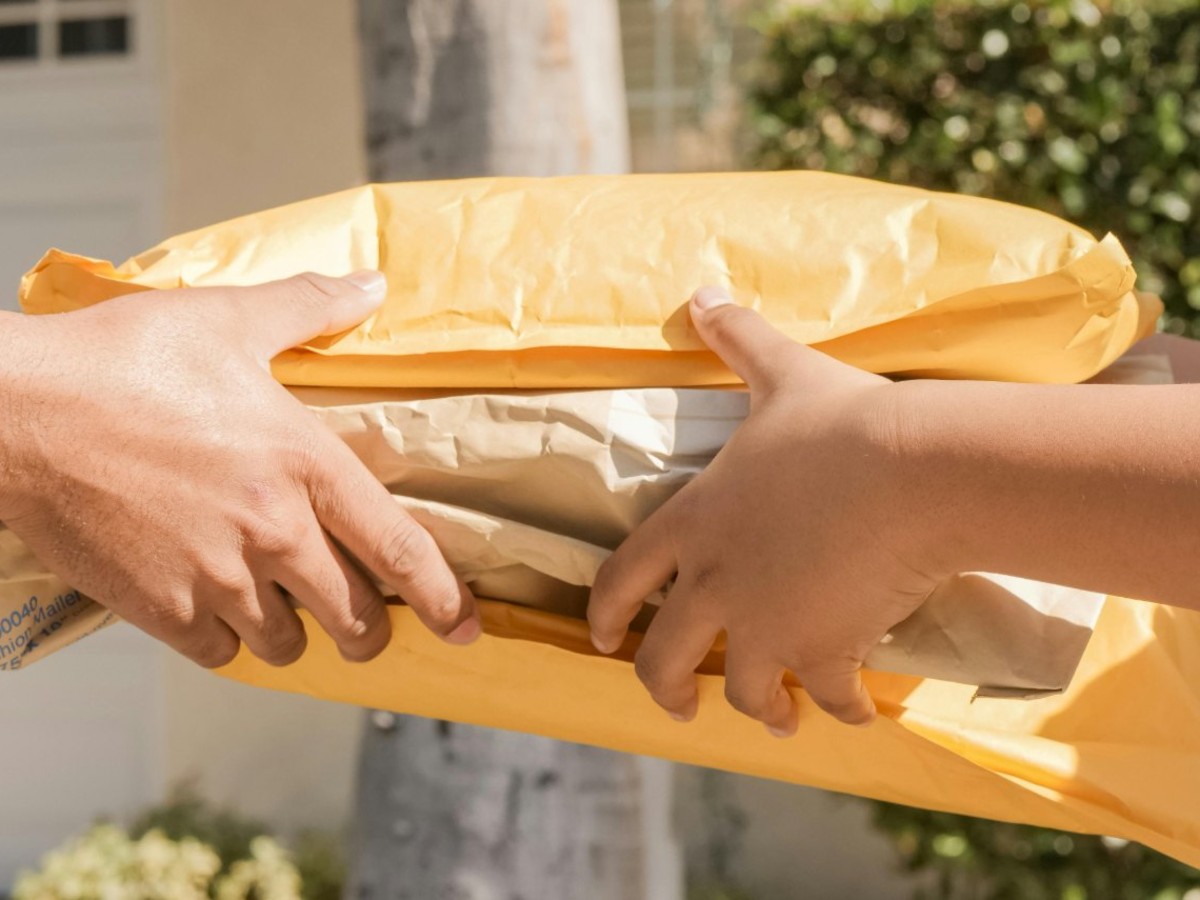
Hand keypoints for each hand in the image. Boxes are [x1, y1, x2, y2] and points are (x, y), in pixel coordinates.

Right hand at [0, 272, 479, 667]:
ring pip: (288, 644)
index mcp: (304, 464)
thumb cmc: (121, 361)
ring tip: (284, 609)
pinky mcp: (160, 609)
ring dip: (296, 634)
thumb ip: (309, 306)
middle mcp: (273, 530)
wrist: (16, 413)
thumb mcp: (226, 320)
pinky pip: (221, 655)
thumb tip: (371, 284)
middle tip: (365, 625)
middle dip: (369, 630)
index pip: (399, 548)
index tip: (463, 627)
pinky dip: (228, 642)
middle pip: (354, 615)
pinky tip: (218, 611)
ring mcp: (216, 576)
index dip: (441, 597)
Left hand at [588, 286, 941, 731]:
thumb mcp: (779, 372)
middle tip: (676, 705)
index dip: (605, 614)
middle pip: (664, 659)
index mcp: (693, 525)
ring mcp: (768, 625)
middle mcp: (716, 585)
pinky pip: (827, 696)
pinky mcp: (825, 650)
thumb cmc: (839, 422)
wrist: (911, 471)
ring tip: (776, 716)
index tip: (601, 640)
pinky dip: (840, 709)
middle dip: (664, 689)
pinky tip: (853, 711)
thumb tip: (705, 290)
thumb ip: (735, 337)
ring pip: (743, 690)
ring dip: (758, 707)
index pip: (623, 580)